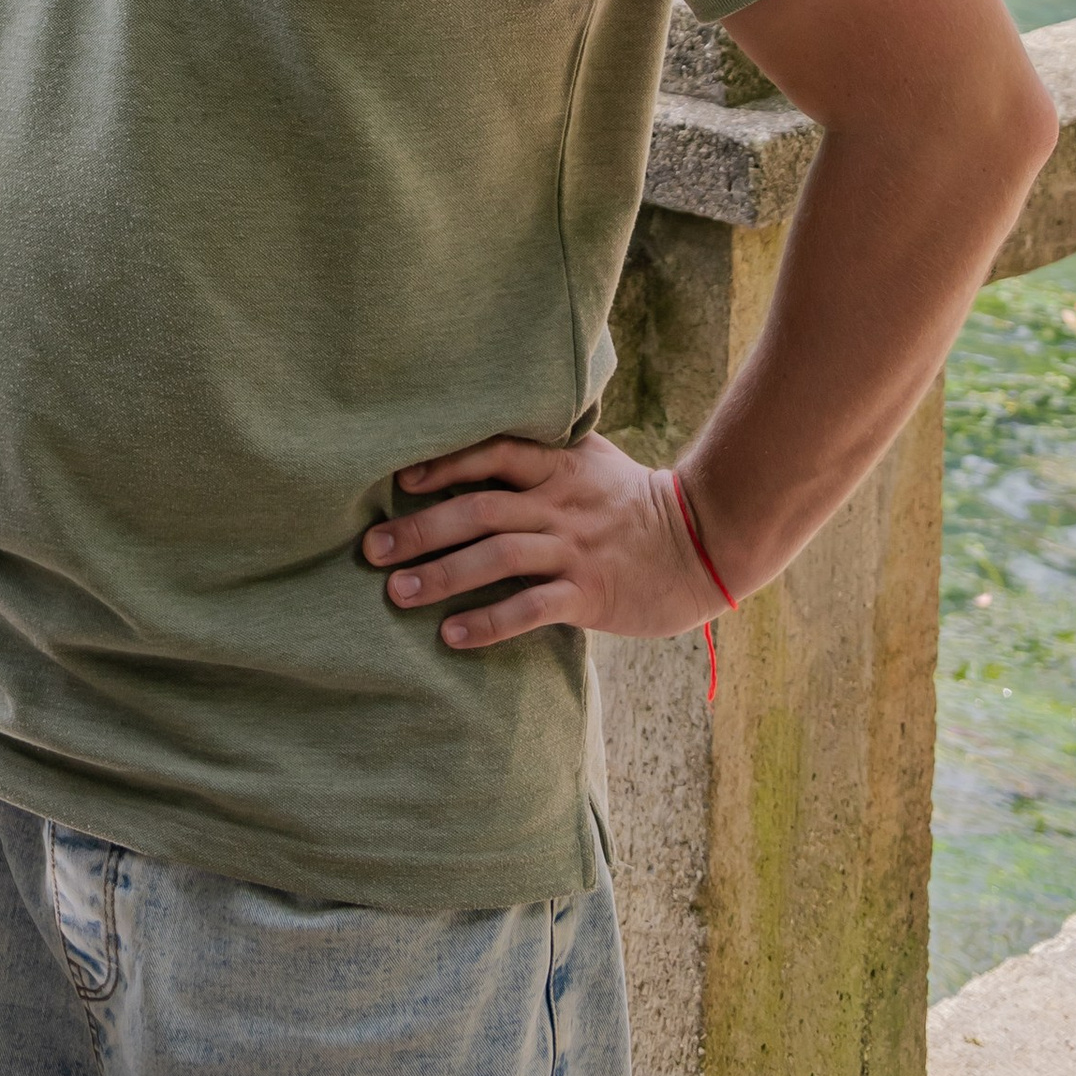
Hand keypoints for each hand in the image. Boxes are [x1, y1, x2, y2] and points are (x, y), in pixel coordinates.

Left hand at [361, 431, 718, 650]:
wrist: (703, 543)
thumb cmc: (634, 500)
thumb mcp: (592, 457)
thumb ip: (542, 449)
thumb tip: (480, 440)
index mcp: (557, 466)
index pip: (490, 453)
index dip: (443, 464)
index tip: (398, 481)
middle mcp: (559, 504)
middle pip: (479, 510)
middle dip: (420, 529)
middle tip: (372, 549)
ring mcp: (573, 549)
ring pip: (496, 558)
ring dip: (442, 576)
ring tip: (397, 593)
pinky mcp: (589, 594)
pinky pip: (530, 608)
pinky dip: (488, 621)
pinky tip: (452, 635)